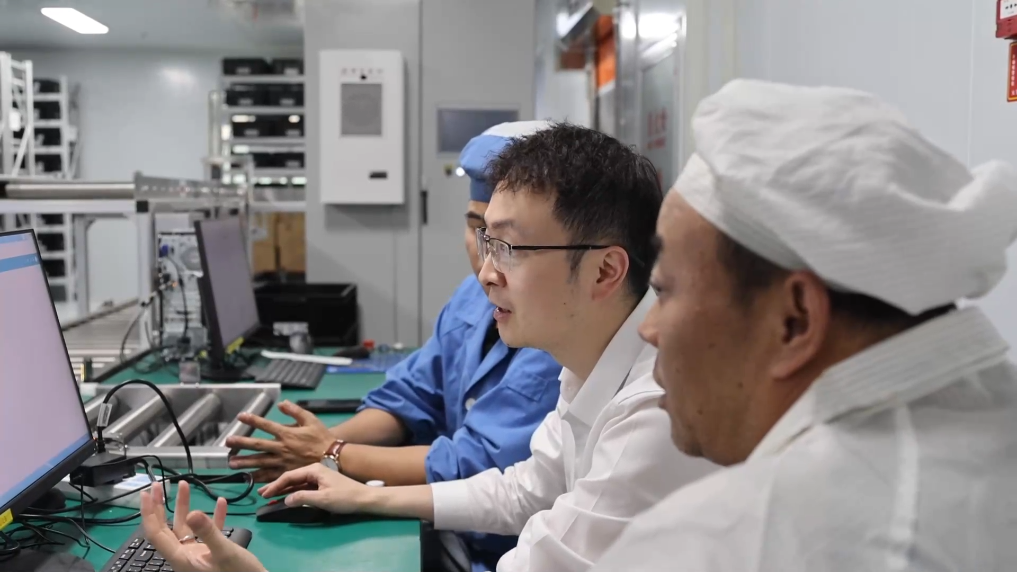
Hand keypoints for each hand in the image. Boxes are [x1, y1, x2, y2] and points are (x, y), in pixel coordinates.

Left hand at [140, 481, 266, 571]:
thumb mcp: (224, 552)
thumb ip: (208, 532)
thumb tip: (192, 513)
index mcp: (181, 558)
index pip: (156, 534)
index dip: (149, 513)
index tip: (146, 493)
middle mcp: (185, 556)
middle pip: (166, 529)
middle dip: (161, 507)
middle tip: (157, 485)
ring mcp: (198, 554)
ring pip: (186, 527)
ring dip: (186, 507)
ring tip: (186, 485)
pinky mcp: (212, 554)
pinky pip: (208, 532)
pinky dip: (213, 517)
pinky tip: (221, 503)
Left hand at [225, 400, 333, 481]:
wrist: (332, 456)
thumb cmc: (321, 437)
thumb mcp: (310, 419)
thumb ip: (295, 411)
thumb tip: (281, 403)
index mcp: (287, 433)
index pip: (266, 425)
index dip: (253, 420)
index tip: (240, 416)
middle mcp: (282, 448)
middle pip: (258, 445)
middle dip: (241, 443)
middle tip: (228, 442)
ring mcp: (283, 462)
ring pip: (260, 462)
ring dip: (245, 463)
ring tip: (232, 463)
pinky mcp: (286, 473)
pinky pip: (270, 476)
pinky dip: (259, 478)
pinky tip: (249, 479)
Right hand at [259, 464, 371, 513]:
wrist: (365, 498)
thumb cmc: (346, 497)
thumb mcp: (323, 499)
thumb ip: (303, 498)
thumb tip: (285, 500)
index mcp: (314, 469)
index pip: (289, 475)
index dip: (275, 485)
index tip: (264, 493)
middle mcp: (315, 470)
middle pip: (291, 477)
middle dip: (276, 485)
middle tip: (261, 493)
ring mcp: (318, 477)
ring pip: (296, 482)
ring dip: (283, 489)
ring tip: (269, 495)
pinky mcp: (322, 484)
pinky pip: (303, 486)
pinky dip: (293, 492)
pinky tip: (286, 497)